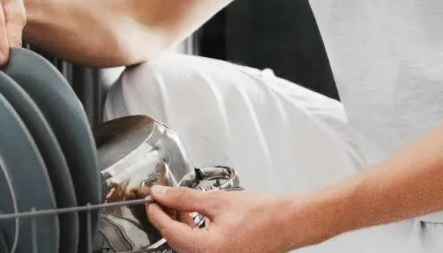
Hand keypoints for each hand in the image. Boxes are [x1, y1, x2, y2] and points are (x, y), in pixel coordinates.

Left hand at [146, 186, 323, 252]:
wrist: (292, 221)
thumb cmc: (264, 213)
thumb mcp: (217, 200)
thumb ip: (184, 198)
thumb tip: (161, 194)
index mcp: (207, 249)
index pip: (169, 231)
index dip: (157, 213)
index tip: (150, 199)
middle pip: (176, 241)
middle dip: (167, 219)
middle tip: (162, 199)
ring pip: (188, 245)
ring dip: (180, 225)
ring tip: (180, 204)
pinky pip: (201, 248)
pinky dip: (194, 232)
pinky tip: (195, 215)